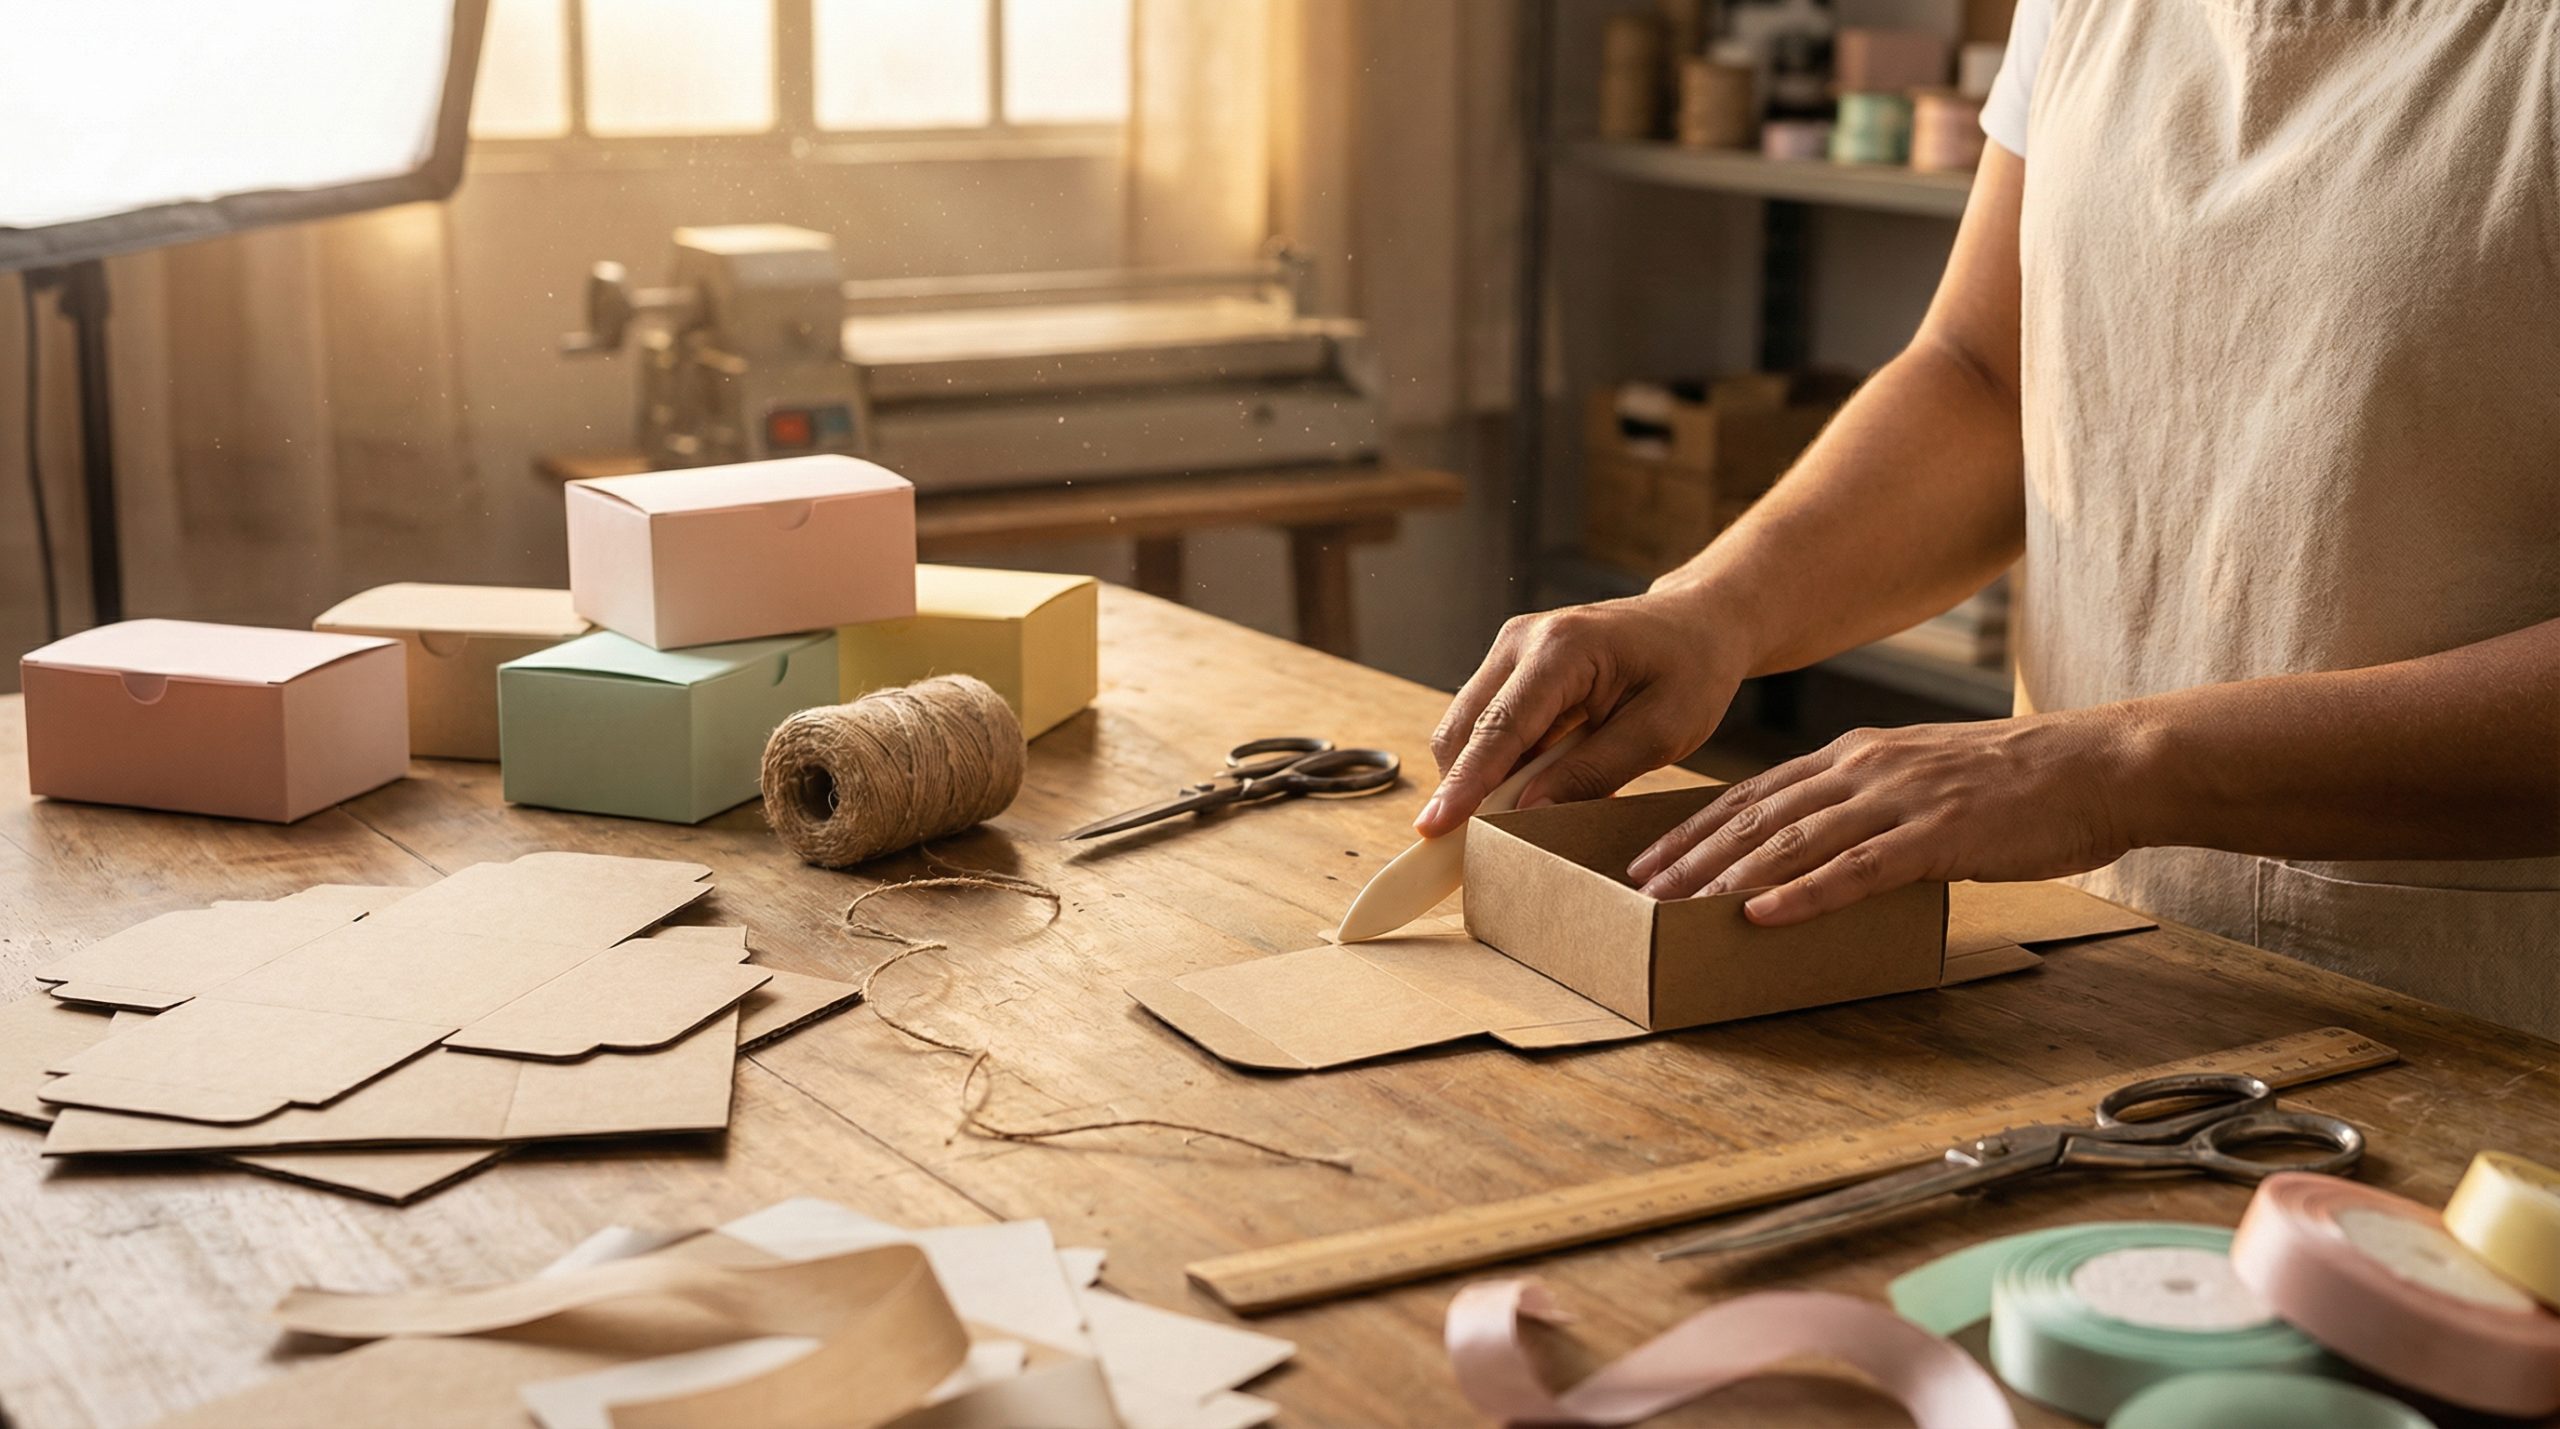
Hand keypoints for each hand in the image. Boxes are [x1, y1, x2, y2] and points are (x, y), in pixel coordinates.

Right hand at [1417, 588, 1754, 835]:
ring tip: (1517, 818)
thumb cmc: (1690, 670)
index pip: (1500, 727)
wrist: (1697, 622)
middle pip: (1465, 727)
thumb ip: (1593, 772)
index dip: (1465, 783)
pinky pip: (1486, 724)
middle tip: (1470, 847)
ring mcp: (1510, 649)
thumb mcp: (1661, 731)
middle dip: (1461, 789)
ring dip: (1480, 778)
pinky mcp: (1510, 666)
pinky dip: (1498, 763)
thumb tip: (1529, 811)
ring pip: (1466, 728)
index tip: (1434, 828)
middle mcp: (1521, 640)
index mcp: (1563, 648)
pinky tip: (1532, 786)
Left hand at [1625, 710, 2143, 923]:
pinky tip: (1760, 915)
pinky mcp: (1938, 834)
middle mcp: (1866, 769)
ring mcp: (1900, 798)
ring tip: (1675, 909)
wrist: (2101, 765)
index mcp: (1858, 755)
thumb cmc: (2021, 783)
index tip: (1648, 858)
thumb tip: (1828, 847)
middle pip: (1758, 817)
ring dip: (1726, 877)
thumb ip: (1873, 804)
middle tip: (1638, 892)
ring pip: (1793, 842)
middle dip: (1691, 856)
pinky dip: (1804, 894)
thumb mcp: (1926, 779)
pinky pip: (1857, 868)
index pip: (1756, 794)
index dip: (1696, 828)